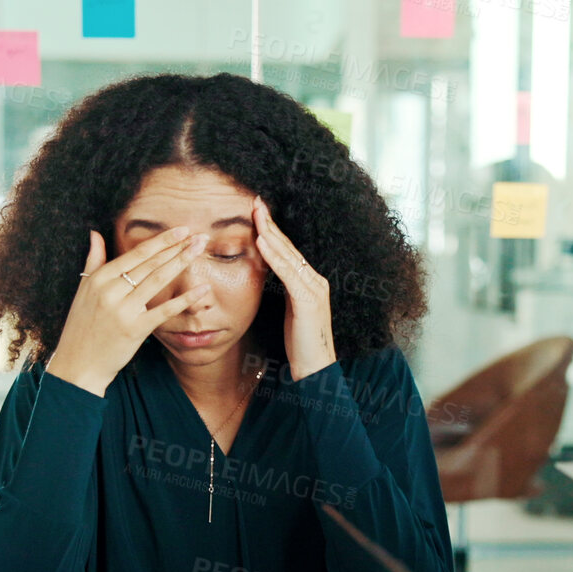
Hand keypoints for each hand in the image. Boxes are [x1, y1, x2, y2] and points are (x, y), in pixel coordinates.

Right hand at [45, 227, 213, 395]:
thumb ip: (93, 260)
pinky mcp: (135, 329)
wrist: (77, 364)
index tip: (181, 230)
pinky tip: (202, 289)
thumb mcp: (83, 290)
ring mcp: (123, 310)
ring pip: (158, 280)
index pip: (137, 254)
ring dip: (182, 262)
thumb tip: (95, 233)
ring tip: (200, 250)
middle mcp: (110, 290)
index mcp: (100, 278)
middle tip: (199, 237)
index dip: (161, 241)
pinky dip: (185, 299)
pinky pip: (164, 310)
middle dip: (177, 247)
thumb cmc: (81, 327)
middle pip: (150, 263)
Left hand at [252, 198, 335, 379]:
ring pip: (288, 255)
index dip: (273, 231)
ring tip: (256, 214)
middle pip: (289, 247)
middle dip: (271, 223)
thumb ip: (285, 295)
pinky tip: (262, 241)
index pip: (288, 252)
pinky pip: (287, 273)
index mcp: (310, 284)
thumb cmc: (301, 347)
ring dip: (270, 232)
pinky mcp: (308, 301)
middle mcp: (316, 282)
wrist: (316, 370)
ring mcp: (314, 290)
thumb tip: (270, 279)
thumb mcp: (290, 314)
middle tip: (256, 201)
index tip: (258, 213)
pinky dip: (274, 256)